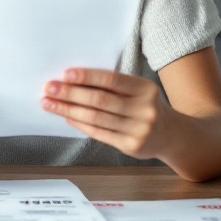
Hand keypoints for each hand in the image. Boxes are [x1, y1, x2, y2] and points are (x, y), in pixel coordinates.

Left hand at [41, 68, 168, 159]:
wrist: (170, 135)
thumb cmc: (144, 106)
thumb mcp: (137, 91)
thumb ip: (112, 86)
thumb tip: (71, 81)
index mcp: (145, 89)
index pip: (111, 79)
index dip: (86, 76)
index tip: (64, 74)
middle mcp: (144, 108)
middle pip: (100, 99)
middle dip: (70, 93)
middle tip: (49, 88)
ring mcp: (139, 129)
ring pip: (96, 118)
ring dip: (68, 110)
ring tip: (49, 104)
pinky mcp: (131, 146)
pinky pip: (98, 133)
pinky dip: (79, 124)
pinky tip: (66, 117)